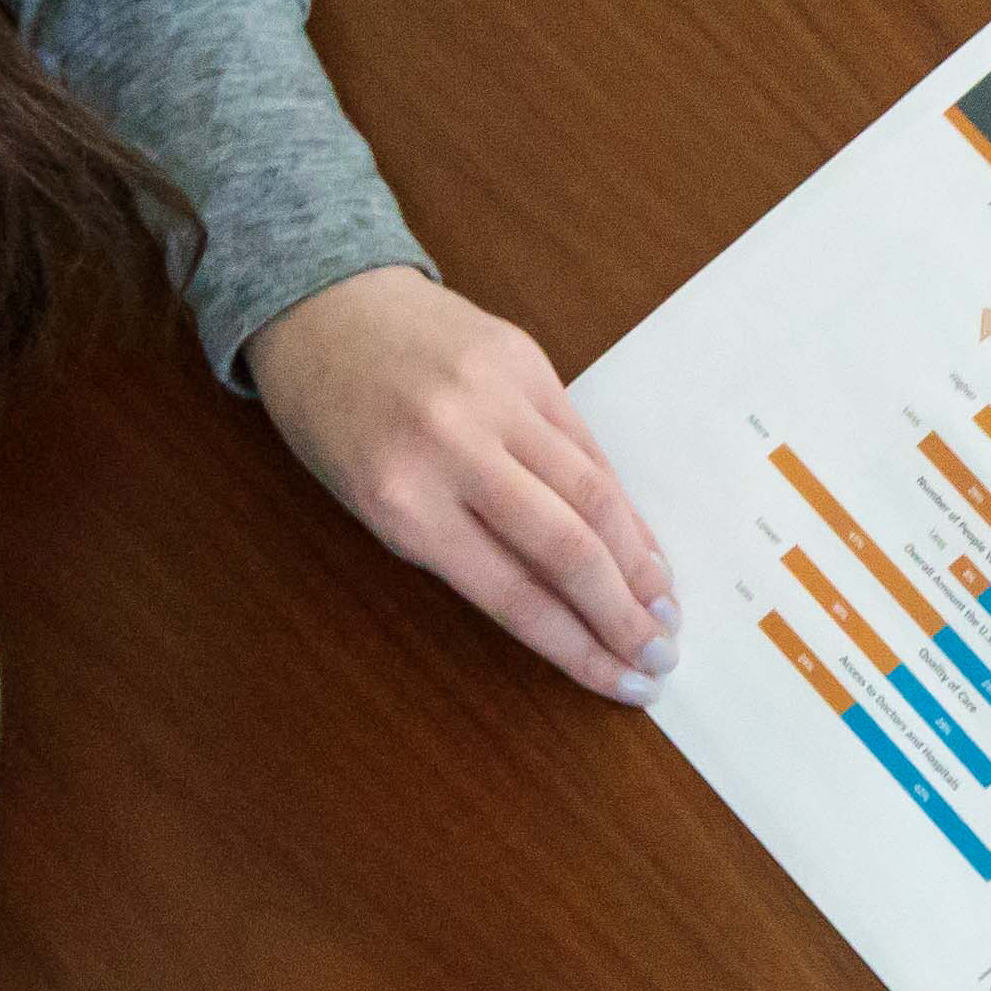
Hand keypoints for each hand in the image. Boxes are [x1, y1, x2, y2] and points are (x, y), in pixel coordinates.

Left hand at [246, 264, 681, 702]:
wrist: (324, 306)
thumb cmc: (337, 422)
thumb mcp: (376, 507)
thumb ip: (465, 551)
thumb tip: (567, 609)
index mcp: (402, 502)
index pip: (514, 595)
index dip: (580, 649)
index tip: (624, 685)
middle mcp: (453, 448)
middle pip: (568, 548)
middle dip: (625, 614)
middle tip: (661, 656)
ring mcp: (495, 398)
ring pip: (593, 494)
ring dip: (640, 562)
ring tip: (666, 608)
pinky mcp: (527, 361)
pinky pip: (587, 446)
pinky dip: (621, 503)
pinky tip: (642, 544)